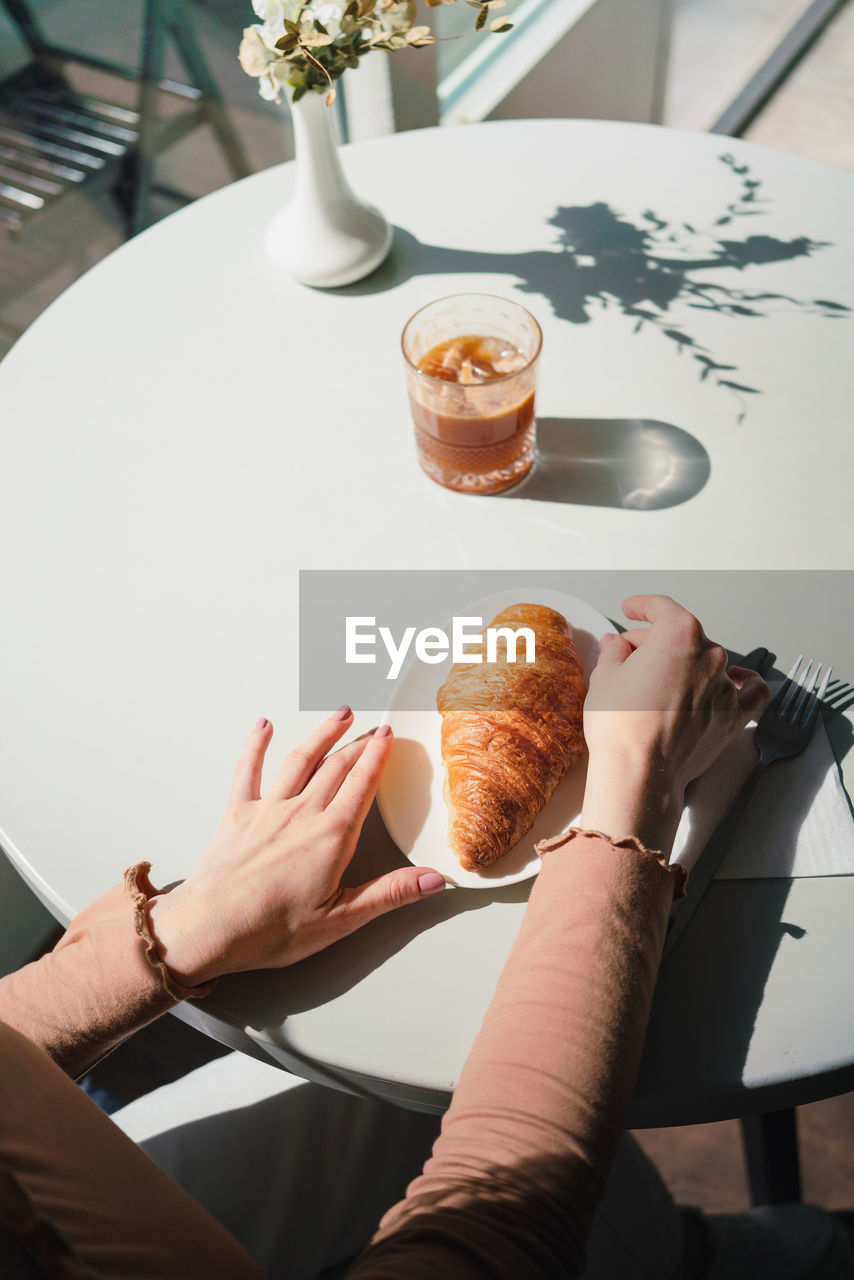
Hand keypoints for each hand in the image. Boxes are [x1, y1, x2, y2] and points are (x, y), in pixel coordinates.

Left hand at [147, 710, 444, 985]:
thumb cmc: (269, 929)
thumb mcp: (341, 920)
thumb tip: (432, 881)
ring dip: (322, 734)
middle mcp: (302, 814)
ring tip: (339, 715)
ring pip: (300, 759)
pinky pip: (248, 770)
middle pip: (337, 766)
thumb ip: (389, 894)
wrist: (209, 928)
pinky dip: (256, 745)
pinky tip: (263, 727)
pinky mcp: (238, 814)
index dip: (378, 757)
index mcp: (331, 837)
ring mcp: (267, 809)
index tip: (389, 736)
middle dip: (359, 743)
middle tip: (374, 728)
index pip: (362, 784)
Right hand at [580, 595, 769, 853]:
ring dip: (687, 662)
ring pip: (708, 661)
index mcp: (679, 634)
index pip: (661, 608)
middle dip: (655, 641)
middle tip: (630, 655)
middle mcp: (709, 655)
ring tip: (662, 677)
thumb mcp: (605, 677)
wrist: (640, 772)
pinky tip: (737, 678)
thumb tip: (617, 645)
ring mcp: (725, 686)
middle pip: (682, 636)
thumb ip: (615, 652)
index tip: (632, 609)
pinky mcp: (734, 716)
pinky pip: (752, 691)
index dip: (642, 606)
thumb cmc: (621, 725)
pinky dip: (745, 682)